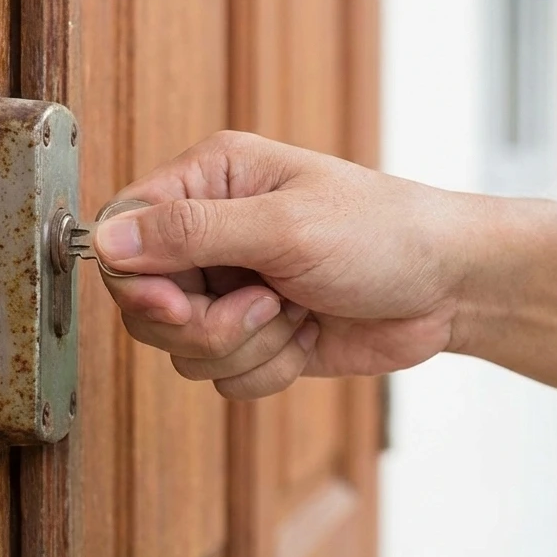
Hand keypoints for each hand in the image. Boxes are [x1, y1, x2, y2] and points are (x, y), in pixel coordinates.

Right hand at [93, 131, 473, 398]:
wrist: (450, 287)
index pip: (124, 229)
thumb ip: (193, 233)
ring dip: (243, 345)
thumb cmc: (384, 233)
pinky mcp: (257, 335)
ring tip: (295, 313)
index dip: (137, 279)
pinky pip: (222, 376)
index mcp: (213, 180)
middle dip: (202, 323)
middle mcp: (215, 232)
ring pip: (181, 348)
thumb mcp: (287, 226)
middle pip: (145, 300)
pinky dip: (265, 369)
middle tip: (262, 308)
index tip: (181, 303)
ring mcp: (235, 288)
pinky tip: (307, 336)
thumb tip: (106, 240)